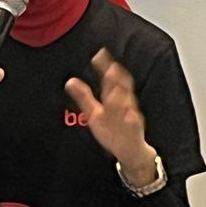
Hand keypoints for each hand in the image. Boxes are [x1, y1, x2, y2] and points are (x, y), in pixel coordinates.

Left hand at [64, 49, 154, 181]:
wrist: (131, 151)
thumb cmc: (112, 130)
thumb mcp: (94, 113)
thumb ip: (84, 97)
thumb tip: (70, 81)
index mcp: (114, 99)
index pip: (110, 79)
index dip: (105, 66)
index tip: (99, 55)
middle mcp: (123, 105)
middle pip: (121, 88)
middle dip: (116, 79)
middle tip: (111, 68)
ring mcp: (130, 118)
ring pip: (128, 105)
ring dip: (123, 97)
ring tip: (116, 88)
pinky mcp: (135, 131)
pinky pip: (134, 124)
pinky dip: (132, 118)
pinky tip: (130, 114)